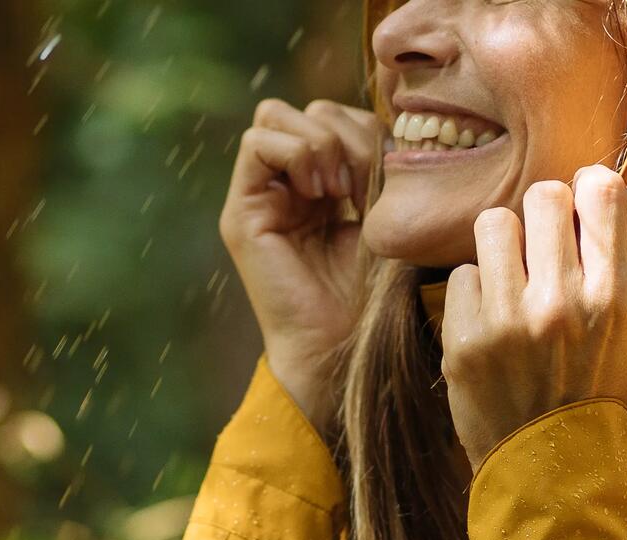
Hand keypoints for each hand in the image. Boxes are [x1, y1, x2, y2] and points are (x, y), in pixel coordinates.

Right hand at [221, 99, 379, 433]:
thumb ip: (374, 161)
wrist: (344, 343)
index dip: (361, 129)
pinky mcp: (242, 211)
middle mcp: (285, 185)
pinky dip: (295, 154)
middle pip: (303, 109)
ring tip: (337, 190)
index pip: (331, 115)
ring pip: (275, 115)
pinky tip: (319, 194)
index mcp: (321, 184)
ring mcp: (259, 196)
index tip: (383, 177)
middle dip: (340, 132)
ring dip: (318, 143)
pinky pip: (256, 143)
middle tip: (358, 184)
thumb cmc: (373, 290)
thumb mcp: (384, 211)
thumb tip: (376, 119)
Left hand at [439, 165, 626, 472]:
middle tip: (538, 246)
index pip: (599, 193)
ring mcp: (509, 320)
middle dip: (539, 215)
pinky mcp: (465, 339)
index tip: (577, 206)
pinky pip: (461, 274)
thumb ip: (612, 257)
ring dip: (501, 247)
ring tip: (509, 281)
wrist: (551, 463)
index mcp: (611, 295)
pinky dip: (474, 294)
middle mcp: (562, 301)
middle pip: (541, 196)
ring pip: (493, 223)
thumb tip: (605, 186)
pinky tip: (488, 322)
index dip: (584, 188)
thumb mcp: (622, 324)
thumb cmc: (591, 386)